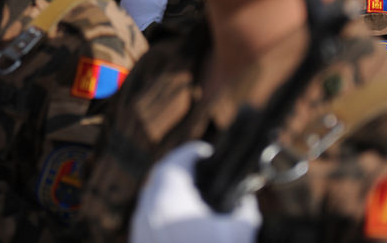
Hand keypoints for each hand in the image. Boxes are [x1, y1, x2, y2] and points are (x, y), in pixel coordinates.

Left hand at [129, 142, 260, 242]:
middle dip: (180, 169)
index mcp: (168, 197)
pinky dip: (165, 211)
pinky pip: (149, 218)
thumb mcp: (238, 234)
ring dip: (171, 191)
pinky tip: (184, 222)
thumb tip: (247, 200)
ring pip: (152, 198)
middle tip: (201, 169)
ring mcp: (139, 227)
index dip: (192, 152)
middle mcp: (148, 208)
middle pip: (160, 177)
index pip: (176, 161)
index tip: (207, 151)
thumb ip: (245, 211)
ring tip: (195, 195)